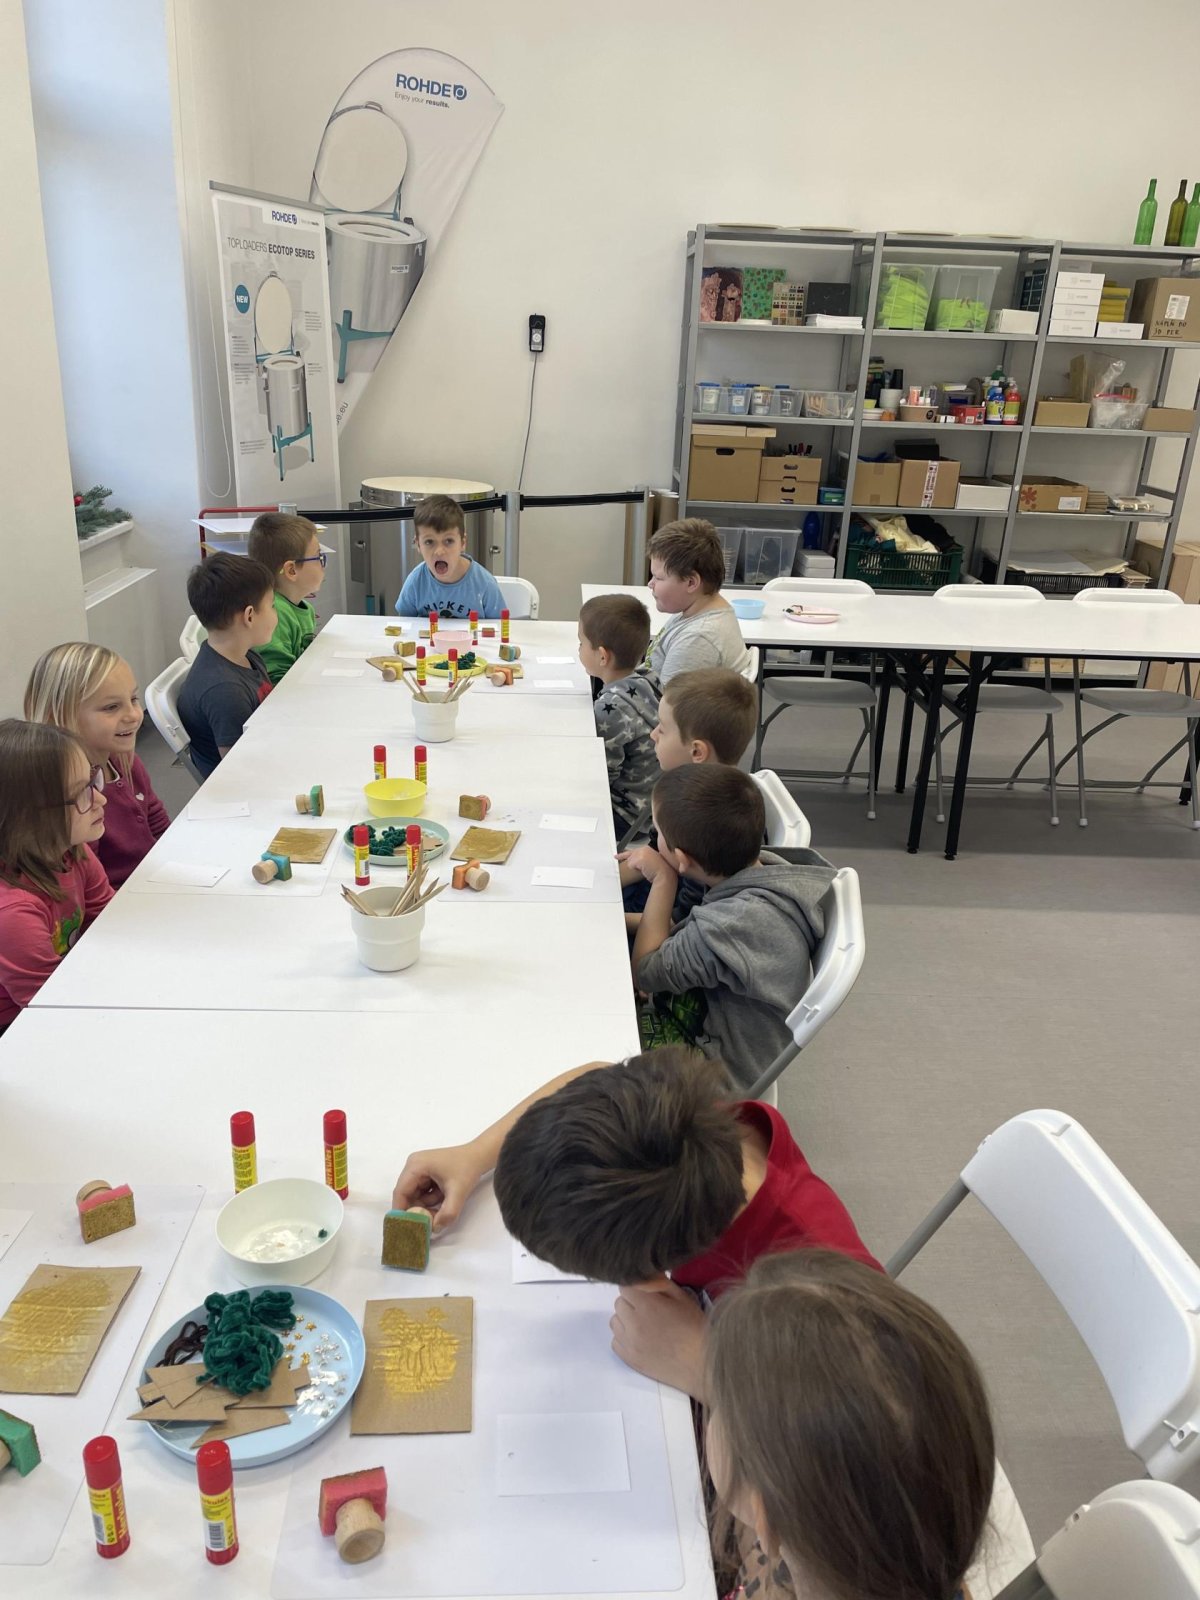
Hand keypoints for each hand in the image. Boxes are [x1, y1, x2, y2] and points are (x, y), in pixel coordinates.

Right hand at [391, 1143, 486, 1231]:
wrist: (479, 1156)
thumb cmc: (467, 1168)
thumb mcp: (459, 1192)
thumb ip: (447, 1213)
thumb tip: (434, 1229)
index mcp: (415, 1165)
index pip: (400, 1192)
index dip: (402, 1211)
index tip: (408, 1227)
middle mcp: (413, 1165)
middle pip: (407, 1195)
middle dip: (418, 1209)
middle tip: (430, 1221)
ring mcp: (419, 1168)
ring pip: (416, 1196)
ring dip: (426, 1205)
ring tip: (443, 1204)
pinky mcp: (426, 1173)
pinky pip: (423, 1192)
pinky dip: (431, 1200)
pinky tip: (444, 1196)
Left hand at [610, 1279, 707, 1398]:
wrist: (700, 1363)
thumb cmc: (694, 1327)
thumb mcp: (681, 1297)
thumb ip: (659, 1282)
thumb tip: (644, 1272)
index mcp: (647, 1305)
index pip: (625, 1287)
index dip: (636, 1289)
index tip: (647, 1294)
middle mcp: (633, 1323)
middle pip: (619, 1303)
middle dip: (631, 1303)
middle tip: (649, 1310)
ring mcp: (629, 1343)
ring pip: (615, 1321)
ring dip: (626, 1320)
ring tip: (645, 1325)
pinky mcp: (629, 1359)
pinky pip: (615, 1341)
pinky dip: (624, 1338)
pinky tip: (641, 1339)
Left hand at [618, 846, 672, 884]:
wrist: (665, 875)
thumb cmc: (661, 871)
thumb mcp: (651, 861)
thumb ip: (643, 859)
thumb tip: (633, 862)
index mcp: (648, 848)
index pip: (633, 851)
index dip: (624, 855)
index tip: (616, 856)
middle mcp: (644, 848)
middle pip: (630, 856)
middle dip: (632, 864)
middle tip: (638, 867)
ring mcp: (641, 853)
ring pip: (630, 862)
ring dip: (636, 868)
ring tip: (647, 869)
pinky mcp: (639, 858)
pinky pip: (631, 865)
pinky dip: (636, 869)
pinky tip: (645, 870)